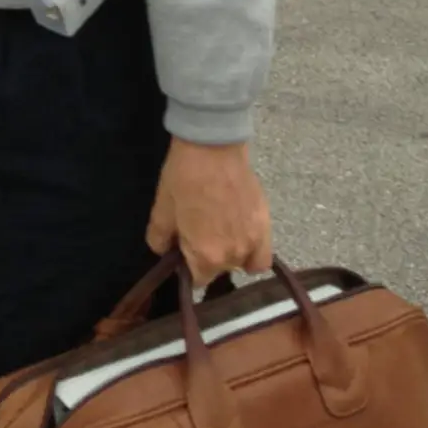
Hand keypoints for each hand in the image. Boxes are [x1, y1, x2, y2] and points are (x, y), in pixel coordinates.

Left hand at [146, 136, 272, 286]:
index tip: (182, 249)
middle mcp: (234, 256)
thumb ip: (160, 239)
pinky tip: (241, 234)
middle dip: (207, 258)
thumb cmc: (184, 177)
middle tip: (198, 231)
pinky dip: (253, 252)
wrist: (213, 147)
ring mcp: (254, 241)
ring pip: (241, 263)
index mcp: (207, 257)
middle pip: (219, 271)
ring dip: (230, 254)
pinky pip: (262, 254)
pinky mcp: (267, 224)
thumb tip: (164, 253)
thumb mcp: (162, 208)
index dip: (186, 267)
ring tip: (219, 229)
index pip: (197, 281)